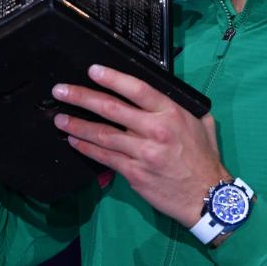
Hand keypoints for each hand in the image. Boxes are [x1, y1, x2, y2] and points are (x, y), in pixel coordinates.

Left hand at [52, 64, 226, 227]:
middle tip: (61, 90)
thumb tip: (166, 93)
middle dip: (82, 97)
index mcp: (171, 113)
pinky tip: (74, 140)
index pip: (137, 89)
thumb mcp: (201, 123)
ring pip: (102, 134)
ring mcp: (142, 152)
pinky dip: (87, 148)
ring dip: (77, 124)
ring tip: (59, 118)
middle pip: (111, 109)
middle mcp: (154, 130)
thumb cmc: (204, 157)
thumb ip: (183, 107)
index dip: (112, 78)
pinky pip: (104, 157)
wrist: (206, 196)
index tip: (92, 71)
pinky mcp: (133, 173)